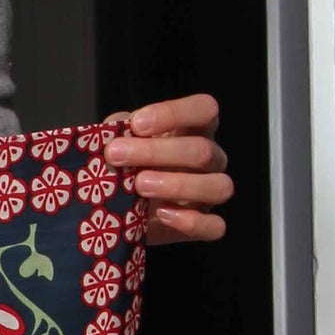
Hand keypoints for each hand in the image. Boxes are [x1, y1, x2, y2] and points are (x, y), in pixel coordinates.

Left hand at [106, 95, 231, 245]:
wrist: (118, 207)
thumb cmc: (124, 164)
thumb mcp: (117, 140)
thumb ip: (118, 130)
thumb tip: (115, 131)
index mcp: (193, 129)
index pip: (204, 109)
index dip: (174, 113)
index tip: (137, 124)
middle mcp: (210, 159)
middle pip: (203, 150)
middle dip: (156, 152)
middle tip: (116, 155)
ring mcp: (210, 192)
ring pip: (219, 186)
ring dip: (177, 185)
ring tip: (138, 185)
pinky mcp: (204, 224)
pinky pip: (215, 226)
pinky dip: (192, 222)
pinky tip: (162, 215)